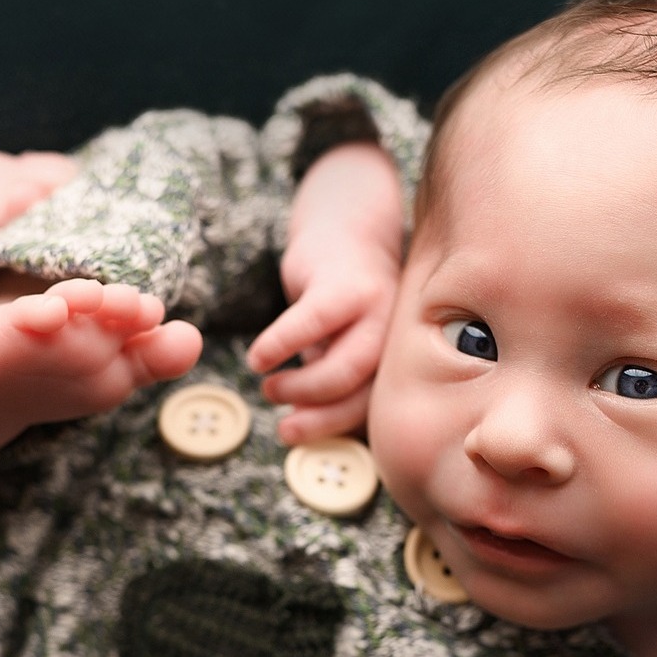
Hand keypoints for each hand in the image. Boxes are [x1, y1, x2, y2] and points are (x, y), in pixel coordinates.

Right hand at [246, 140, 402, 443]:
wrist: (347, 220)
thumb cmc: (338, 290)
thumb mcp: (341, 336)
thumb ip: (331, 372)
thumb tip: (305, 422)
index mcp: (397, 352)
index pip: (373, 403)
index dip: (334, 427)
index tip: (297, 436)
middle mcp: (396, 332)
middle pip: (364, 390)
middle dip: (320, 417)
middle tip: (284, 429)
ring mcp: (375, 306)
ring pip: (346, 366)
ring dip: (300, 387)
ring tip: (268, 387)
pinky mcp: (345, 281)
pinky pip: (313, 323)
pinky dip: (280, 346)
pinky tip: (259, 359)